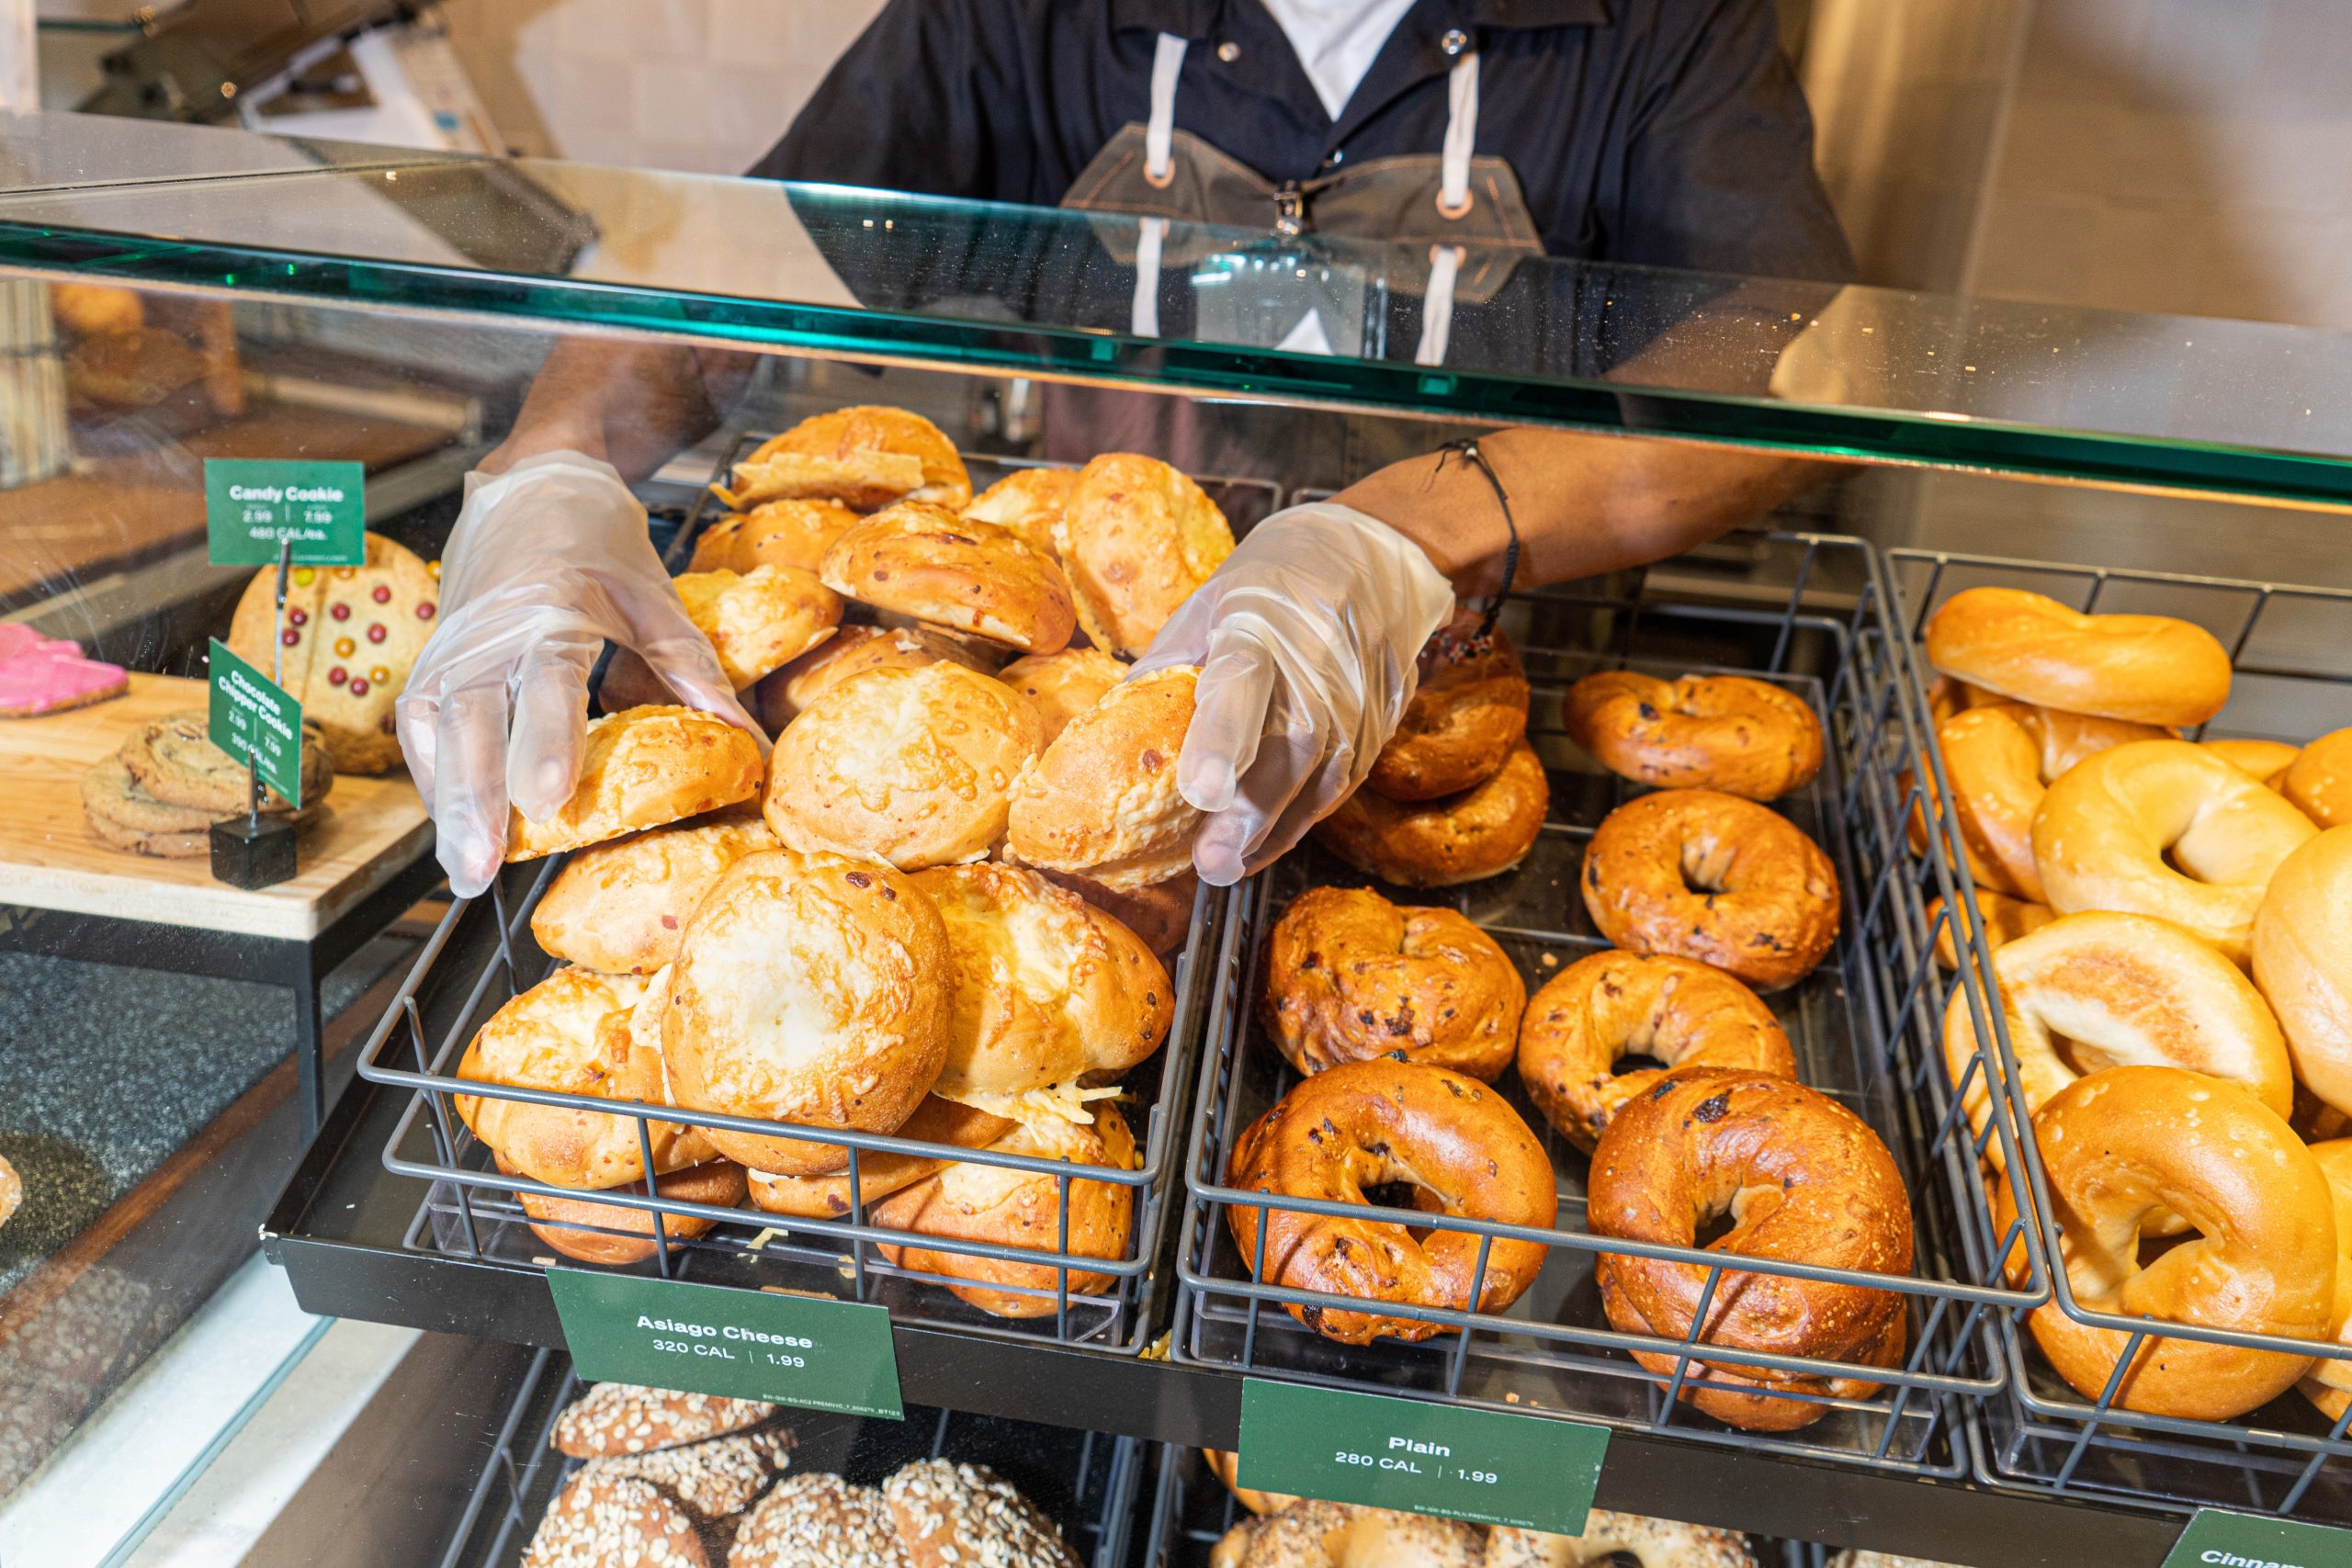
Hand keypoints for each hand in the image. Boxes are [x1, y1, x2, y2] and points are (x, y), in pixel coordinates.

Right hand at [396, 453, 760, 897]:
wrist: (533, 483)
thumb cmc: (598, 541)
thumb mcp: (654, 597)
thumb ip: (694, 671)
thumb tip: (750, 742)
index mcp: (551, 607)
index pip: (545, 685)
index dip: (543, 744)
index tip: (545, 801)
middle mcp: (490, 632)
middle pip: (473, 720)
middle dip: (474, 800)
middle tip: (481, 868)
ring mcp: (453, 646)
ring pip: (435, 730)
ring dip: (447, 804)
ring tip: (461, 871)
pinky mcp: (433, 660)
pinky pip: (420, 726)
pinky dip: (432, 779)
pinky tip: (449, 831)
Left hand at [1131, 503, 1453, 884]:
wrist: (1378, 555)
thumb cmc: (1275, 579)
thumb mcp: (1210, 601)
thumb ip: (1171, 664)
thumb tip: (1120, 729)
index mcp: (1260, 621)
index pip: (1243, 683)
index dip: (1222, 740)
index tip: (1200, 792)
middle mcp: (1319, 658)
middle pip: (1290, 747)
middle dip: (1249, 814)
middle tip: (1211, 863)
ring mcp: (1360, 692)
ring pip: (1322, 776)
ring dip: (1275, 829)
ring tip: (1230, 865)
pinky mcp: (1383, 717)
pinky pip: (1342, 782)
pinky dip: (1303, 818)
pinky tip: (1267, 841)